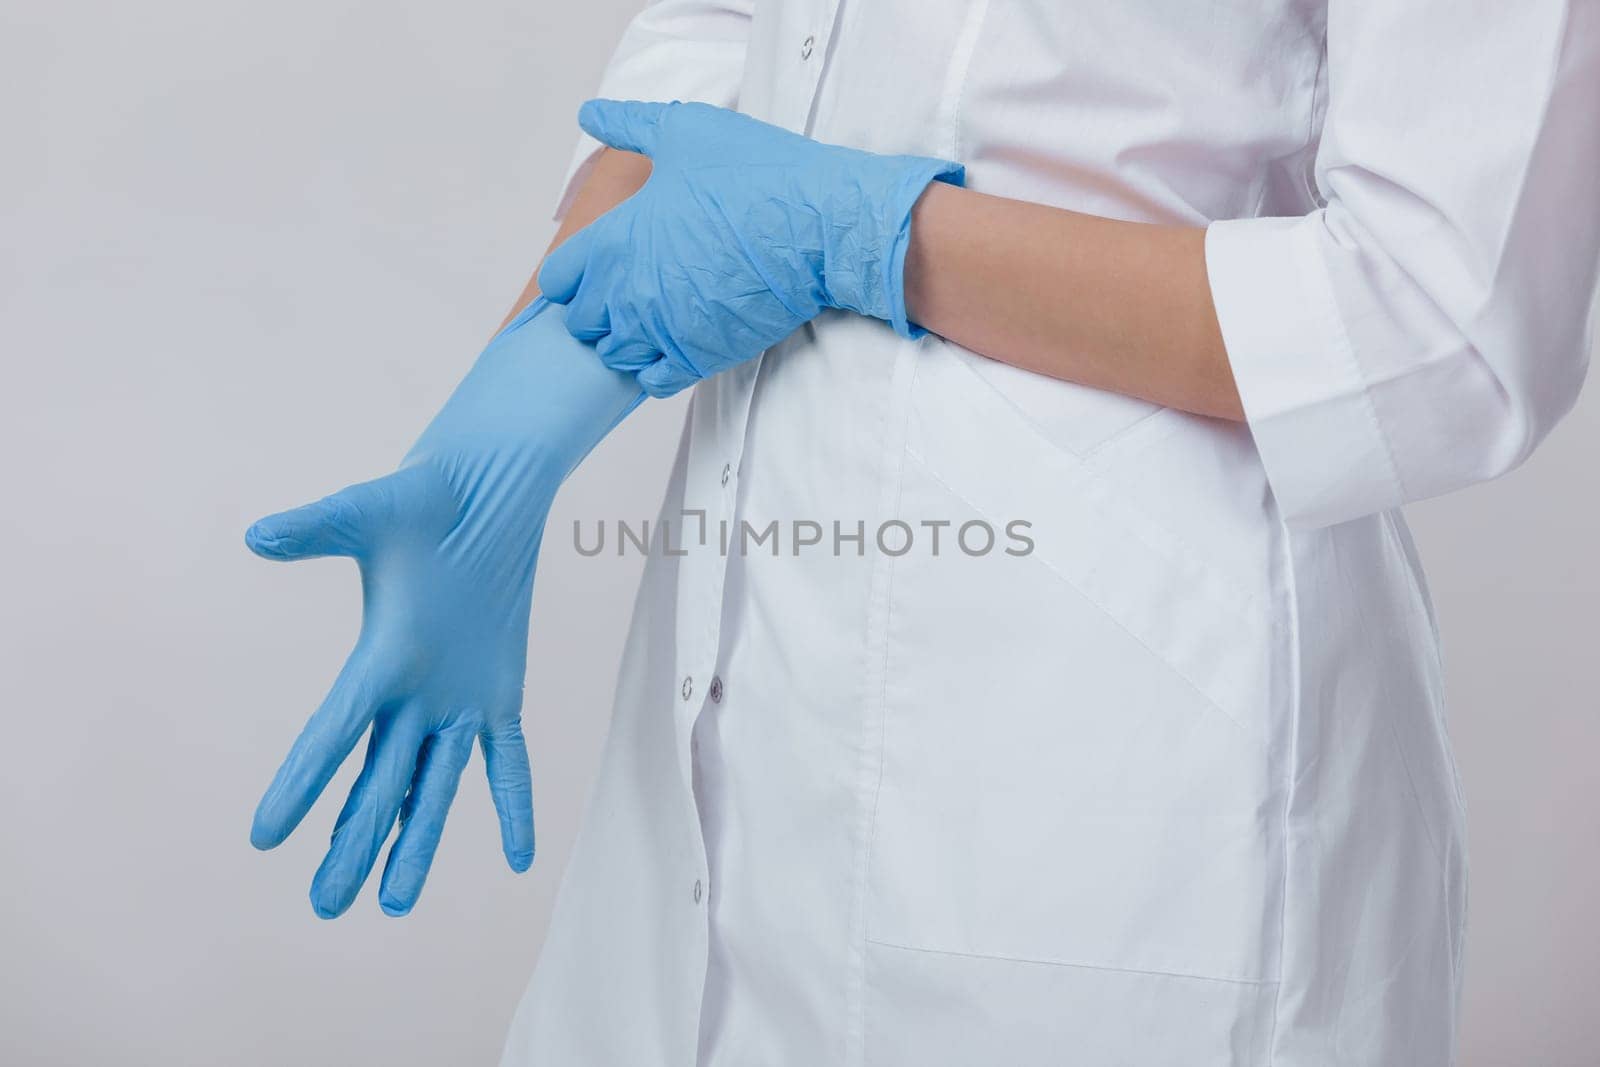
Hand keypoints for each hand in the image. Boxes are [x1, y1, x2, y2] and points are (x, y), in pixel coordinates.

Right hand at [246, 300, 641, 917]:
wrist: (479, 495)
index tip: (264, 836)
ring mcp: (455, 699)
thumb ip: (319, 526)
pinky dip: (513, 803)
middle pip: (378, 783)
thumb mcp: (370, 511)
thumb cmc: (420, 499)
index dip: (301, 783)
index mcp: (378, 657)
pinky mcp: (498, 693)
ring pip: (434, 787)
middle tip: (325, 907)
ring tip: (394, 906)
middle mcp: (409, 692)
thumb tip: (261, 535)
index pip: (333, 732)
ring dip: (416, 841)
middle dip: (354, 844)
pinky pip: (506, 761)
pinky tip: (519, 857)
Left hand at [538, 100, 962, 396]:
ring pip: (616, 356)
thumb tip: (591, 113)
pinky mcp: (698, 356)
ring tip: (658, 316)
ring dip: (628, 340)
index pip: (559, 280)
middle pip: (582, 324)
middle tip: (633, 289)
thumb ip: (628, 124)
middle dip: (600, 308)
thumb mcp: (684, 130)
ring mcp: (662, 330)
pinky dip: (658, 367)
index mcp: (615, 240)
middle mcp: (629, 292)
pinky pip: (653, 381)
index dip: (576, 273)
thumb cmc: (756, 174)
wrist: (819, 226)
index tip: (601, 265)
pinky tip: (679, 340)